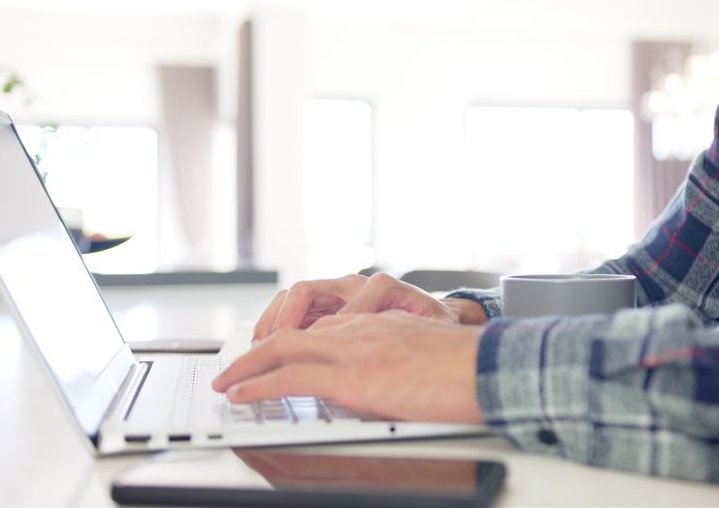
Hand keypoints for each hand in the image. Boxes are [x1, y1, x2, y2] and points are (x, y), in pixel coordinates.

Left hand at [214, 311, 483, 423]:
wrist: (491, 368)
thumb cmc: (471, 367)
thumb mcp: (424, 353)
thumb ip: (395, 359)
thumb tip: (380, 384)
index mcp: (379, 323)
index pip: (322, 325)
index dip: (291, 342)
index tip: (274, 357)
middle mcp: (362, 328)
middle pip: (294, 329)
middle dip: (257, 350)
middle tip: (235, 369)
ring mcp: (356, 350)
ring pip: (283, 347)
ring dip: (247, 366)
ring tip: (227, 383)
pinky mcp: (355, 377)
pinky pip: (292, 376)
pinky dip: (259, 384)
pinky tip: (242, 395)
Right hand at [253, 273, 458, 340]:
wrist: (437, 315)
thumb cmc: (435, 325)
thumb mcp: (432, 330)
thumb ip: (412, 335)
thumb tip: (392, 349)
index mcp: (382, 288)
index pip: (343, 302)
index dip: (322, 328)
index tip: (308, 351)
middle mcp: (357, 285)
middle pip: (306, 291)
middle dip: (283, 320)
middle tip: (267, 346)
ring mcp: (340, 292)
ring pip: (295, 296)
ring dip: (274, 321)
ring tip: (259, 347)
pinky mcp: (330, 304)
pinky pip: (295, 306)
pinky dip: (278, 324)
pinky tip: (269, 345)